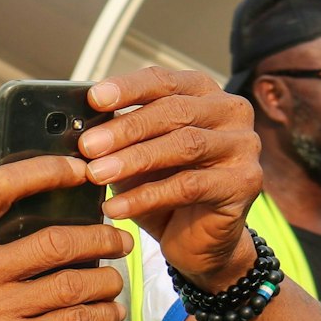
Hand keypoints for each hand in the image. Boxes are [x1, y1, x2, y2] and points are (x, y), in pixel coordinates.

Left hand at [80, 68, 261, 291]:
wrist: (196, 240)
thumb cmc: (162, 188)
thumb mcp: (134, 155)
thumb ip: (117, 135)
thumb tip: (76, 124)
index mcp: (202, 93)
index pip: (163, 81)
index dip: (128, 88)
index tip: (93, 98)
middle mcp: (230, 112)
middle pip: (174, 111)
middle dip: (126, 129)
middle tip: (87, 146)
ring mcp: (243, 146)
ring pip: (184, 145)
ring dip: (134, 159)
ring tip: (96, 175)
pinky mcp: (244, 182)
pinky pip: (189, 185)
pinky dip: (147, 196)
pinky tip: (116, 208)